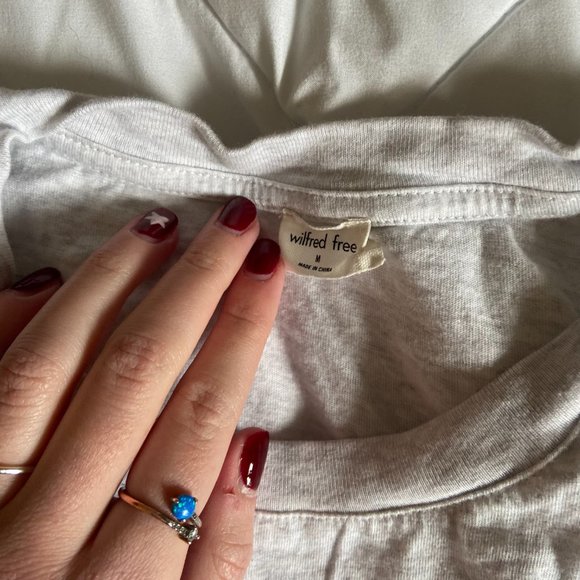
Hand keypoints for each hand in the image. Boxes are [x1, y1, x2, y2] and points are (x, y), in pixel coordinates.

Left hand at [0, 197, 284, 578]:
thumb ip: (219, 562)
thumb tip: (247, 448)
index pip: (198, 418)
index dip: (239, 331)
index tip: (266, 269)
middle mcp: (37, 533)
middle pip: (136, 372)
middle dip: (194, 283)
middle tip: (230, 224)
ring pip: (49, 361)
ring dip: (112, 280)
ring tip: (158, 227)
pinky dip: (8, 322)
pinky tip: (51, 277)